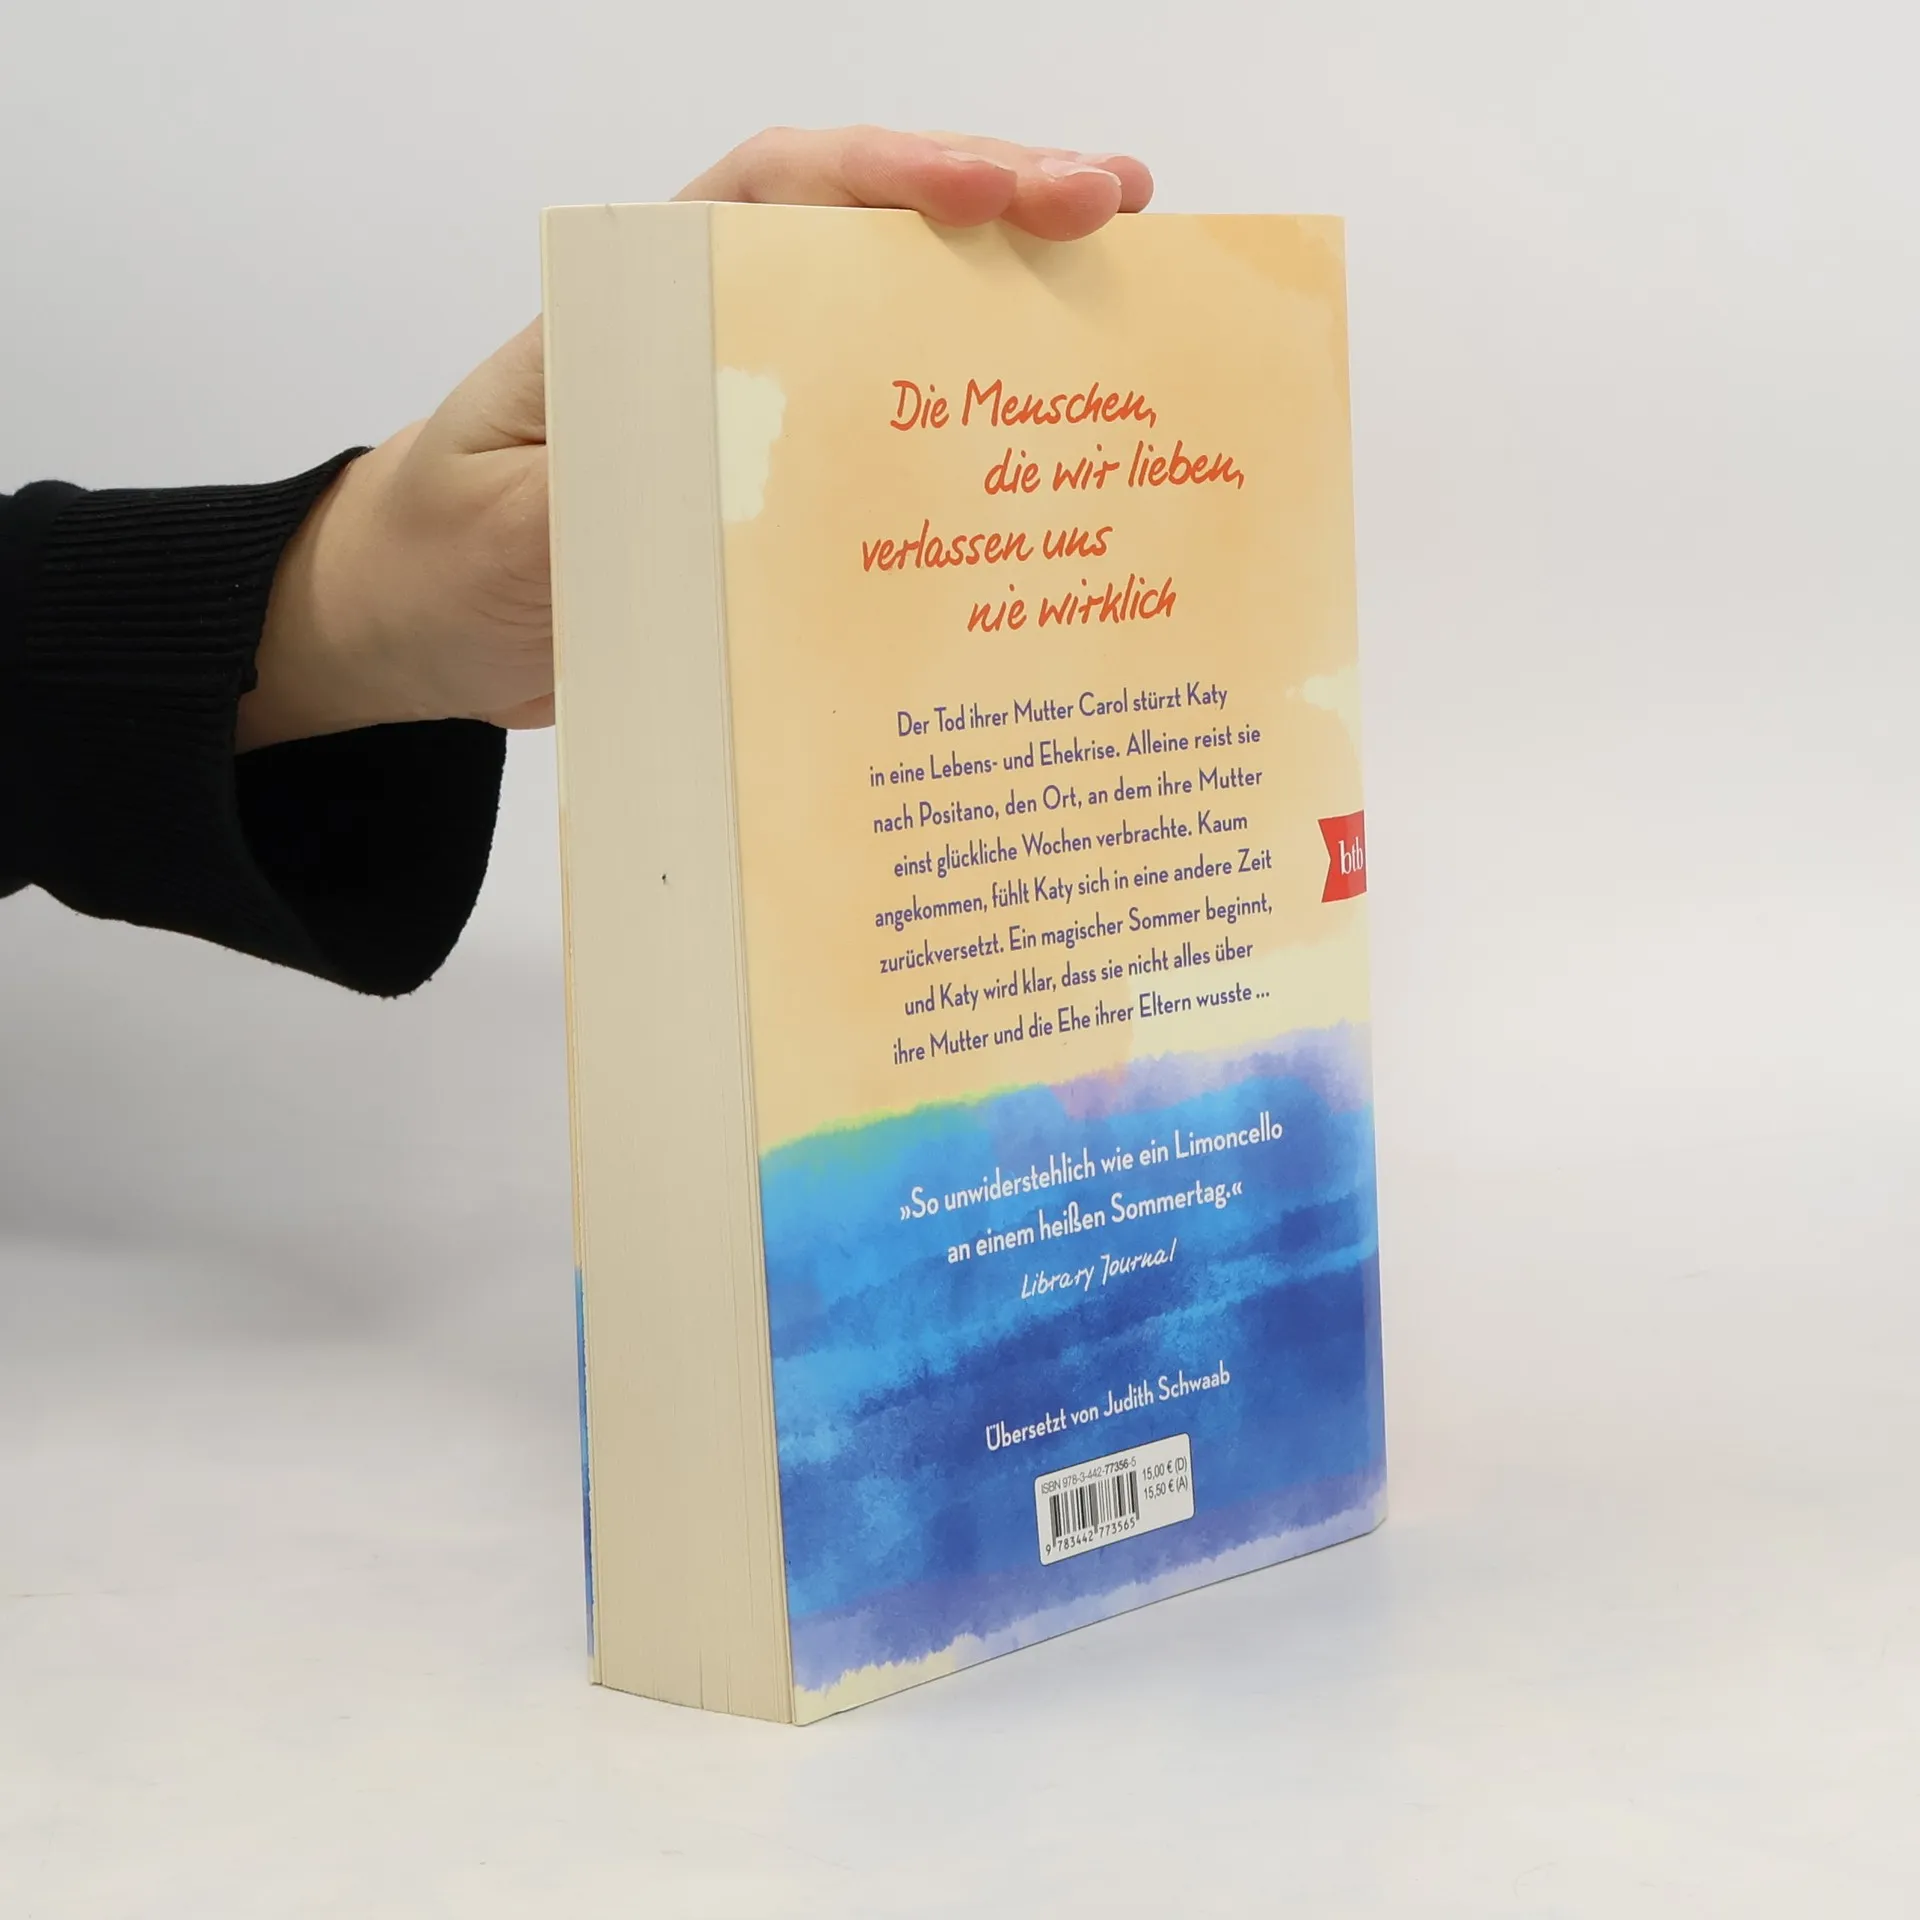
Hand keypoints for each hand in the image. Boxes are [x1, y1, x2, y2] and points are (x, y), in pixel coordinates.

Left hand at [240, 128, 1153, 751]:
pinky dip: (967, 445)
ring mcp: (755, 414)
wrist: (416, 627)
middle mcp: (716, 338)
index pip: (779, 194)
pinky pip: (884, 452)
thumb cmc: (441, 555)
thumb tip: (745, 497)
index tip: (1000, 192)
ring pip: (897, 334)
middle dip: (1000, 213)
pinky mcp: (775, 494)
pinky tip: (1048, 454)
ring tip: (1133, 297)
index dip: (897, 179)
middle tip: (1121, 210)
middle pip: (871, 242)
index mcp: (645, 304)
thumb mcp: (512, 530)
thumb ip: (614, 500)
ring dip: (1008, 314)